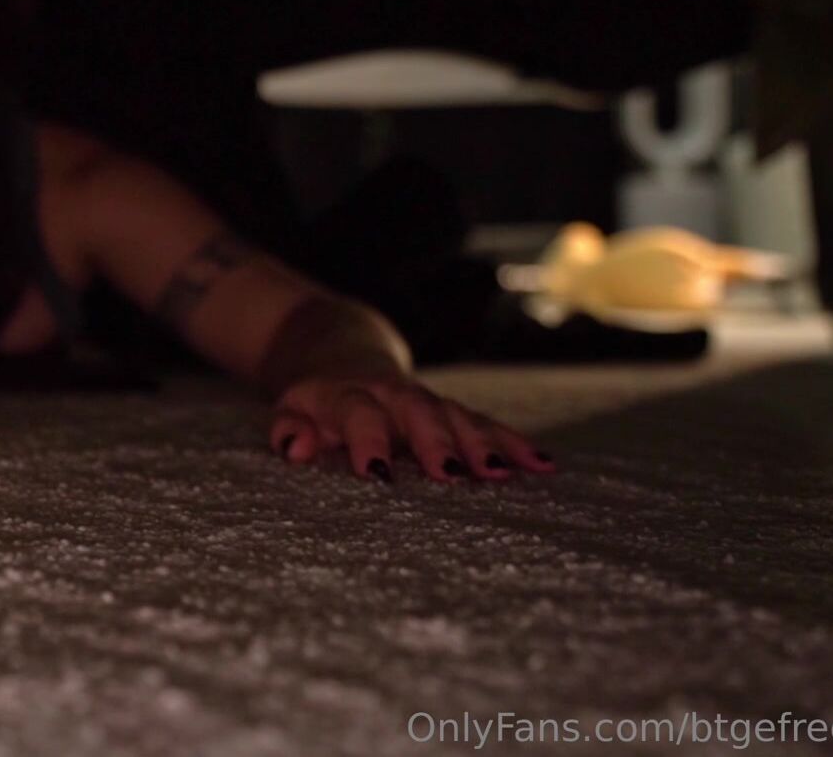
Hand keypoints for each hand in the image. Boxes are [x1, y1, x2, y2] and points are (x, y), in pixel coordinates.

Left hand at [268, 374, 556, 483]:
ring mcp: (427, 401)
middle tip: (452, 474)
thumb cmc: (317, 404)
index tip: (379, 474)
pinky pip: (487, 424)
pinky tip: (543, 465)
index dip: (369, 439)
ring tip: (504, 473)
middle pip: (419, 411)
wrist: (343, 357)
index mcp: (348, 395)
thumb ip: (289, 429)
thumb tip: (295, 447)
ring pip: (459, 416)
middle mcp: (393, 394)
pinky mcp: (454, 412)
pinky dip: (514, 443)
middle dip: (437, 441)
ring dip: (483, 444)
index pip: (358, 412)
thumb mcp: (292, 412)